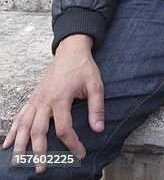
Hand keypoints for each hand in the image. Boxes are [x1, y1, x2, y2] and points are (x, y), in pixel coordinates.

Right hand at [2, 35, 103, 172]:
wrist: (70, 51)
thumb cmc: (83, 68)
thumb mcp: (96, 85)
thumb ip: (97, 108)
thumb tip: (99, 129)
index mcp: (60, 99)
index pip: (63, 129)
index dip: (72, 144)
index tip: (80, 153)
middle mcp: (44, 101)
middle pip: (38, 131)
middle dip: (39, 152)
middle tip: (41, 168)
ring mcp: (36, 100)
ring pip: (24, 126)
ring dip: (20, 145)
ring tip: (18, 162)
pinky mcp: (33, 98)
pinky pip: (20, 116)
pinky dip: (13, 131)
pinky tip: (7, 144)